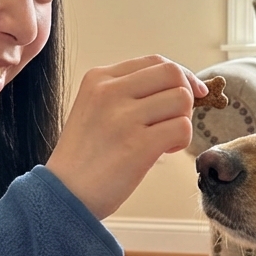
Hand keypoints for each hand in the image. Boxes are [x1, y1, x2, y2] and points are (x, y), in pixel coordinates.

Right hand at [46, 54, 207, 220]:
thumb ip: (127, 93)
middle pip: (173, 73)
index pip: (155, 61)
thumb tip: (181, 87)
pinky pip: (182, 128)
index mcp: (98, 78)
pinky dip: (182, 141)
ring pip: (182, 99)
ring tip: (164, 139)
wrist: (63, 194)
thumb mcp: (94, 109)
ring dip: (183, 120)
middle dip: (185, 96)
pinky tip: (163, 152)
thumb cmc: (84, 157)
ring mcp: (124, 117)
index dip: (181, 76)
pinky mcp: (138, 144)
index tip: (191, 93)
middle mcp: (110, 91)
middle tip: (174, 120)